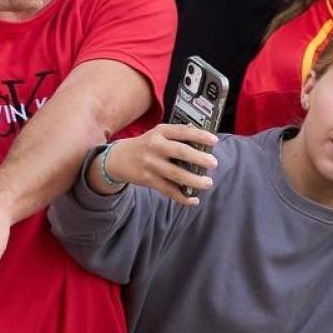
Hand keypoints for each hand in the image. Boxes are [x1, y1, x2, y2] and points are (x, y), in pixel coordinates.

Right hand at [101, 123, 218, 205]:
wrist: (118, 158)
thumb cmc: (147, 145)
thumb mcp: (158, 134)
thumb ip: (177, 137)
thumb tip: (205, 144)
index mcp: (160, 132)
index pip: (182, 132)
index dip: (199, 135)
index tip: (214, 140)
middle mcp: (155, 146)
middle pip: (180, 152)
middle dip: (199, 158)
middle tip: (214, 163)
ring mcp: (151, 164)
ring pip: (176, 174)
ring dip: (194, 180)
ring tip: (208, 183)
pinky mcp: (148, 180)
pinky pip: (168, 190)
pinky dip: (182, 197)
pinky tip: (194, 200)